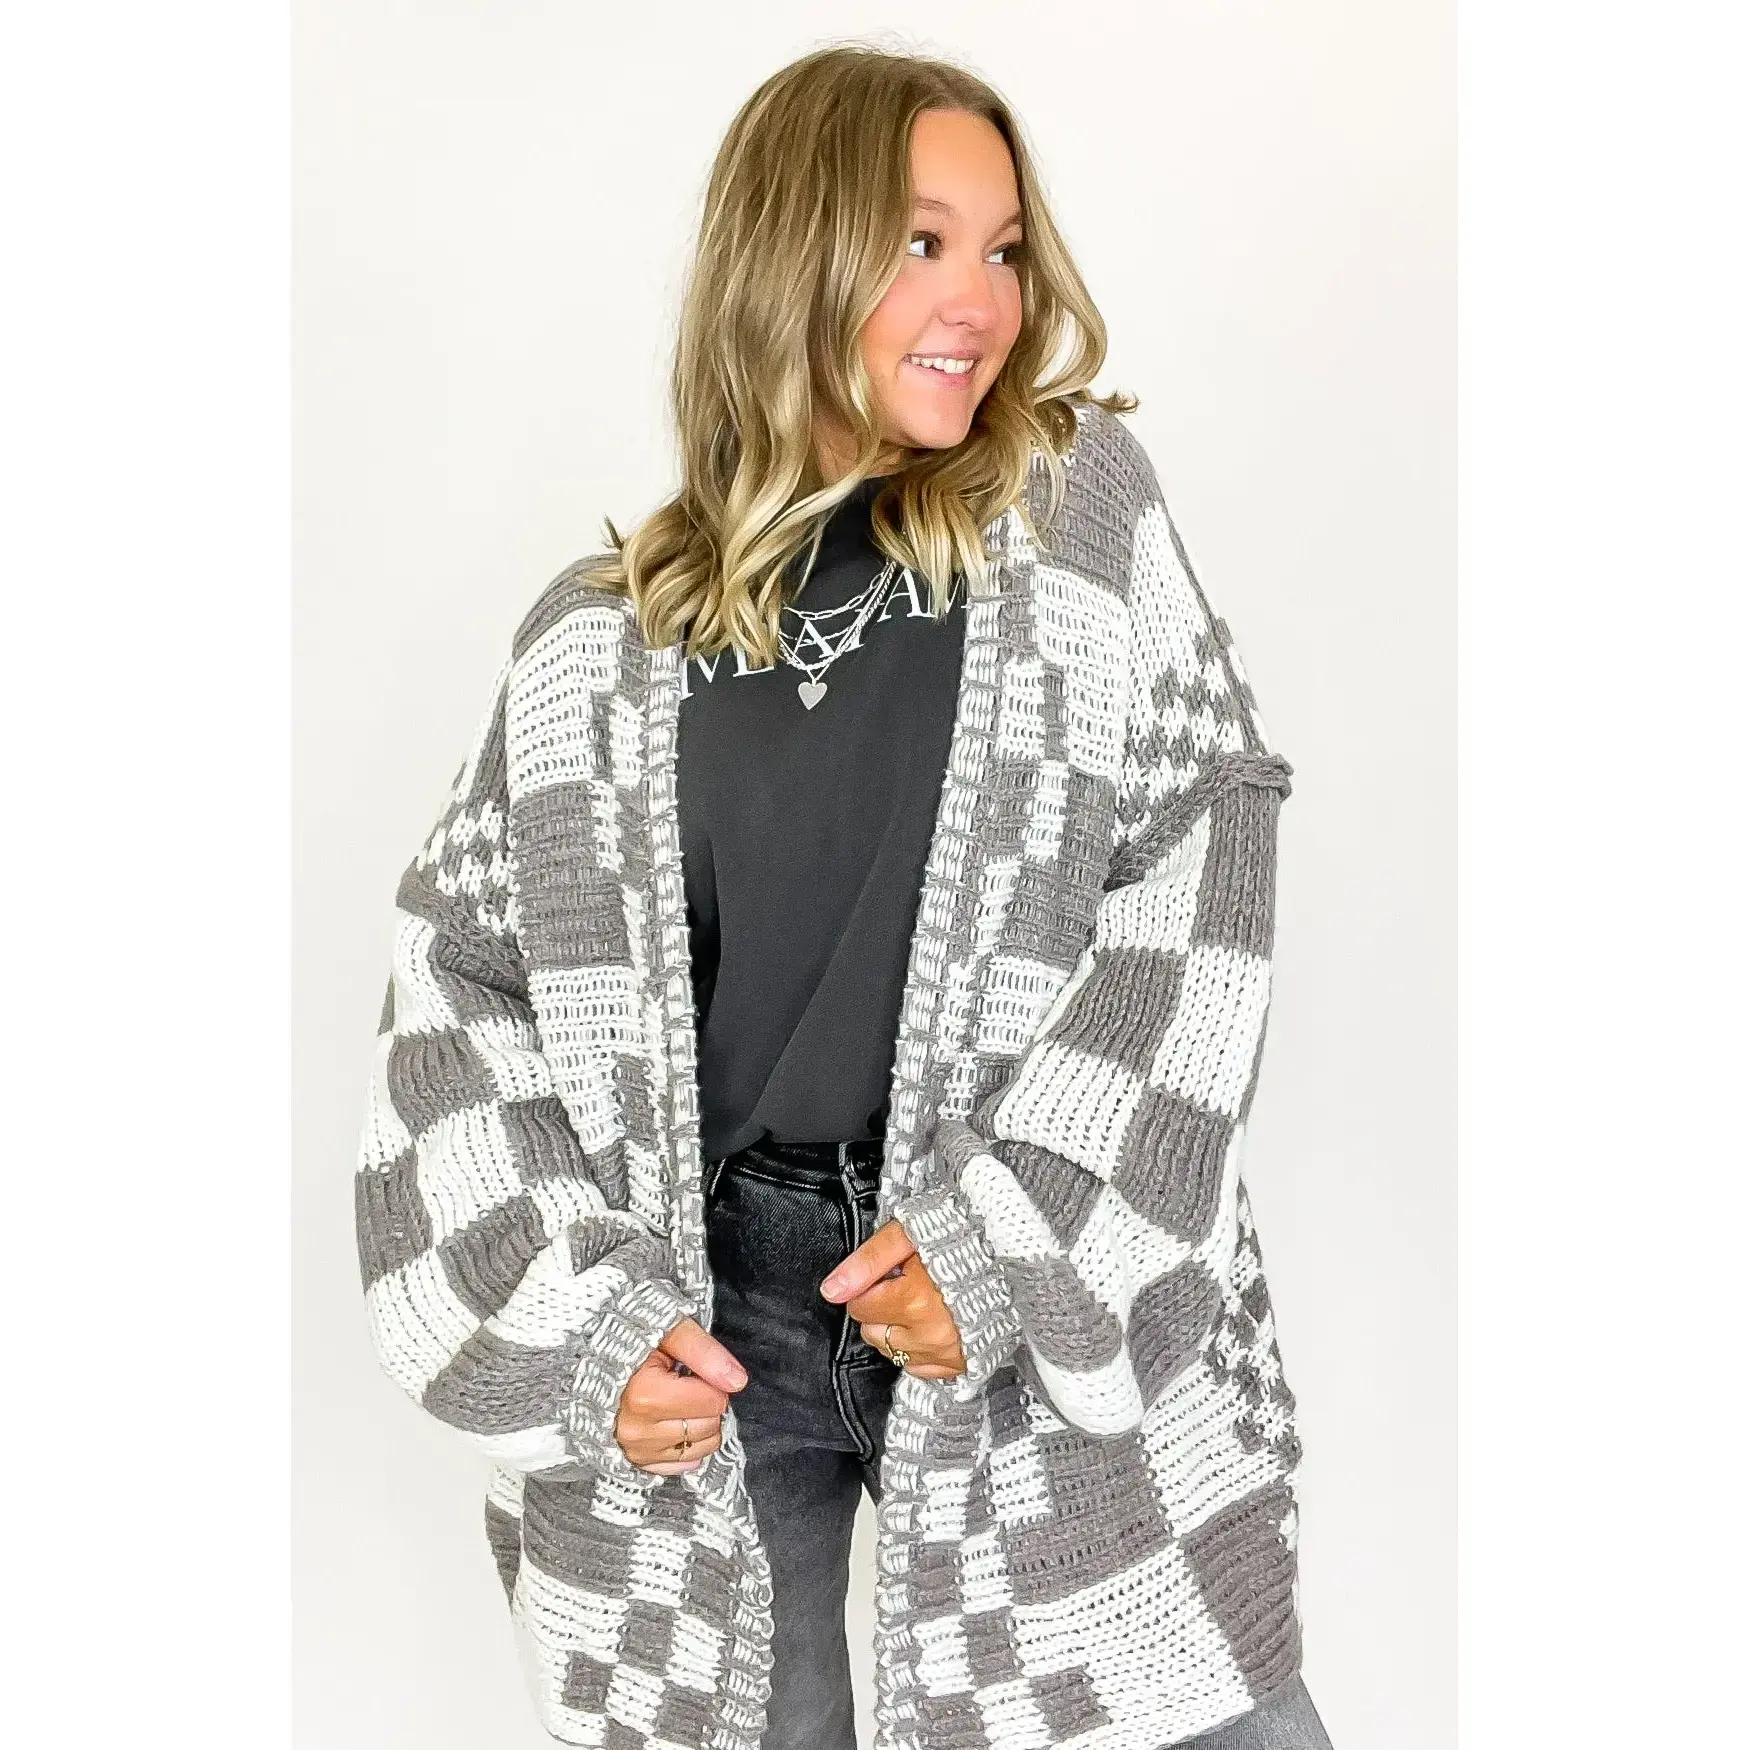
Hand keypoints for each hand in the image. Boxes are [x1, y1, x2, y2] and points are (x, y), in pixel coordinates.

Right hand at [613, 1317, 746, 1474]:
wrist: (591, 1363)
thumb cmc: (633, 1343)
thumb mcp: (669, 1331)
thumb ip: (704, 1352)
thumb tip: (737, 1381)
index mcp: (644, 1395)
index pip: (714, 1400)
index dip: (712, 1380)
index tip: (692, 1370)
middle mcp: (637, 1430)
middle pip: (709, 1426)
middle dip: (707, 1403)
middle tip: (686, 1384)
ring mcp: (635, 1451)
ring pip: (701, 1448)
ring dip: (700, 1423)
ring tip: (679, 1401)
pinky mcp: (637, 1463)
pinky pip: (684, 1465)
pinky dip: (687, 1445)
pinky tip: (674, 1422)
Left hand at [820, 1220, 965, 1377]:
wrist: (1013, 1249)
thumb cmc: (962, 1234)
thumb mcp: (908, 1234)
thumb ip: (866, 1263)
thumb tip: (832, 1289)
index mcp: (915, 1300)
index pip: (860, 1306)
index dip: (869, 1285)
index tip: (890, 1272)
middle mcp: (932, 1334)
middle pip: (874, 1333)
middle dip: (882, 1308)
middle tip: (907, 1283)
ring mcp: (949, 1352)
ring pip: (893, 1352)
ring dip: (899, 1329)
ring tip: (922, 1300)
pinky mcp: (964, 1363)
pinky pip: (920, 1368)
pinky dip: (920, 1348)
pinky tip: (933, 1322)